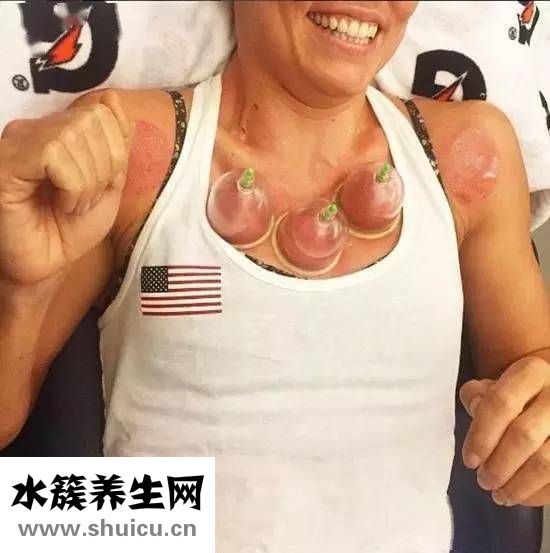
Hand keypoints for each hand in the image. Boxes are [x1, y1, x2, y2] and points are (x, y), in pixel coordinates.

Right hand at [0, 90, 132, 285]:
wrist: (47, 265)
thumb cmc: (72, 228)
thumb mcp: (108, 184)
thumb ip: (116, 145)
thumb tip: (113, 98)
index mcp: (61, 130)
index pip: (103, 109)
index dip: (117, 150)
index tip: (103, 183)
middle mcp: (36, 128)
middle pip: (93, 120)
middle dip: (104, 168)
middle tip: (85, 198)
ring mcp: (18, 142)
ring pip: (75, 136)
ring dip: (87, 182)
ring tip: (71, 205)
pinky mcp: (7, 162)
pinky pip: (55, 154)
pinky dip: (72, 186)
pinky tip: (61, 205)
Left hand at [460, 356, 549, 506]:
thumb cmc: (519, 396)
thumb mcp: (496, 386)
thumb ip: (479, 396)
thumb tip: (475, 407)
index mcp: (532, 372)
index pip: (500, 402)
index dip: (481, 435)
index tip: (469, 461)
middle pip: (523, 435)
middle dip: (498, 465)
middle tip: (483, 480)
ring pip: (546, 462)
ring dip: (518, 484)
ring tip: (499, 493)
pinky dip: (538, 493)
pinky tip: (522, 497)